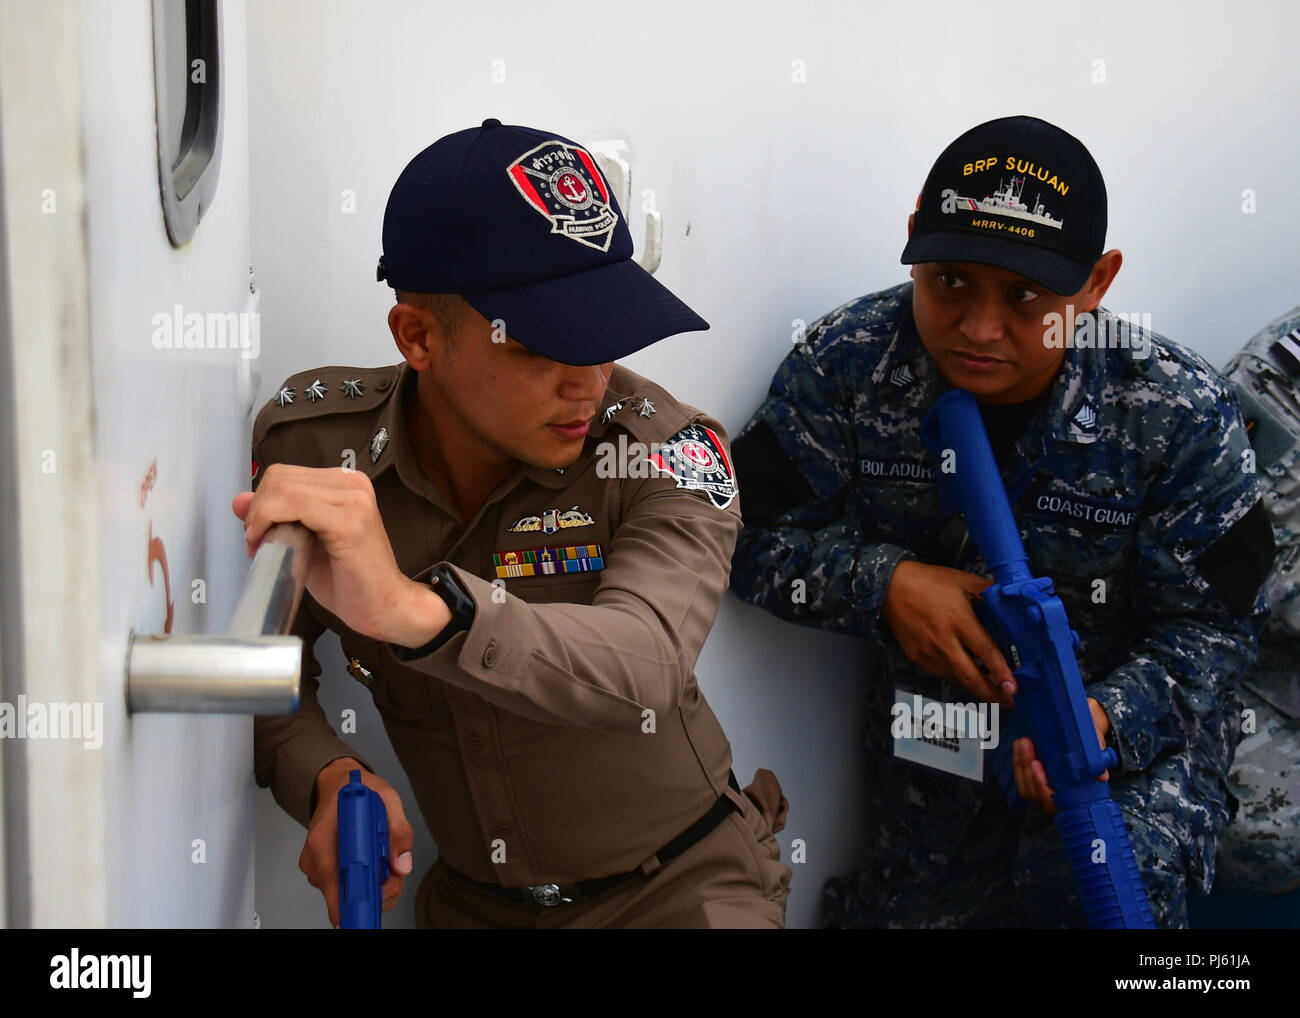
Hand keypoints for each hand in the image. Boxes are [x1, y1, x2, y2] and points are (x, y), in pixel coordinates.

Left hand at [232, 464, 449, 645]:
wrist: (385, 606)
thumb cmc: (350, 580)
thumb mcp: (303, 542)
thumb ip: (275, 517)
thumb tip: (239, 500)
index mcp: (345, 483)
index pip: (285, 474)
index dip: (261, 502)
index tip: (256, 533)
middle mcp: (353, 484)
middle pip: (280, 478)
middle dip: (257, 510)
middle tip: (257, 543)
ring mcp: (354, 500)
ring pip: (283, 489)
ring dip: (261, 518)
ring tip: (263, 547)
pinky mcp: (349, 522)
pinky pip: (294, 505)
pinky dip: (270, 521)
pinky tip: (267, 544)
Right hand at [302, 757, 415, 927]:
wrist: (338, 785)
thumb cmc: (358, 791)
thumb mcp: (388, 799)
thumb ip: (399, 831)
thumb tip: (402, 866)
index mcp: (322, 841)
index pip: (335, 889)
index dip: (359, 901)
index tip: (379, 899)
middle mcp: (315, 860)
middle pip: (346, 896)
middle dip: (377, 891)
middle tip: (394, 871)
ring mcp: (317, 868)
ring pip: (348, 894)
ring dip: (373, 886)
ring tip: (385, 861)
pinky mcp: (323, 873)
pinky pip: (346, 887)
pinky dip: (365, 882)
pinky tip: (375, 864)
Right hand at [880, 560, 1016, 706]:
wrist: (891, 588)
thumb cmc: (928, 582)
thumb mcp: (963, 580)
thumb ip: (989, 590)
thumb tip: (1013, 599)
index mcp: (959, 620)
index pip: (985, 652)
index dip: (1001, 672)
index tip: (1013, 687)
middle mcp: (943, 641)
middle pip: (970, 676)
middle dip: (991, 693)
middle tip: (1008, 701)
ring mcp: (928, 652)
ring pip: (956, 678)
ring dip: (975, 688)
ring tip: (992, 692)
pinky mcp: (917, 657)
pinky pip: (942, 673)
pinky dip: (957, 677)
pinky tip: (967, 676)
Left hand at [1013, 697, 1110, 813]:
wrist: (1087, 747)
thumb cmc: (1091, 758)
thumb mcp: (1098, 759)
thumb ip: (1099, 767)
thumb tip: (1102, 776)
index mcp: (1071, 801)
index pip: (1052, 800)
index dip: (1041, 784)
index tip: (1037, 765)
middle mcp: (1055, 801)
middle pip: (1033, 791)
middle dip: (1026, 767)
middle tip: (1028, 745)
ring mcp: (1042, 793)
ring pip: (1025, 785)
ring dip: (1020, 763)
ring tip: (1023, 742)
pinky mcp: (1034, 783)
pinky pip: (1021, 778)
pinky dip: (1018, 762)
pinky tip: (1019, 747)